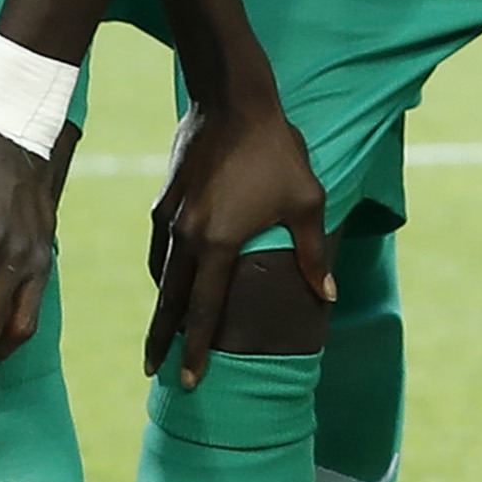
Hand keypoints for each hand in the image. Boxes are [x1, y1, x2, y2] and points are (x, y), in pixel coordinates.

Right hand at [143, 99, 337, 385]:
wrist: (232, 101)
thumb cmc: (276, 150)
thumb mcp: (306, 200)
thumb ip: (312, 253)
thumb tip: (325, 296)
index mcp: (217, 245)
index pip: (202, 312)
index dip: (195, 349)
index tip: (189, 380)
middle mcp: (185, 238)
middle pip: (168, 303)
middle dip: (161, 341)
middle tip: (156, 372)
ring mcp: (169, 219)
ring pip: (161, 276)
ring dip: (161, 307)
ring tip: (163, 333)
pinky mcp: (164, 201)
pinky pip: (160, 249)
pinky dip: (162, 272)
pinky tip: (169, 280)